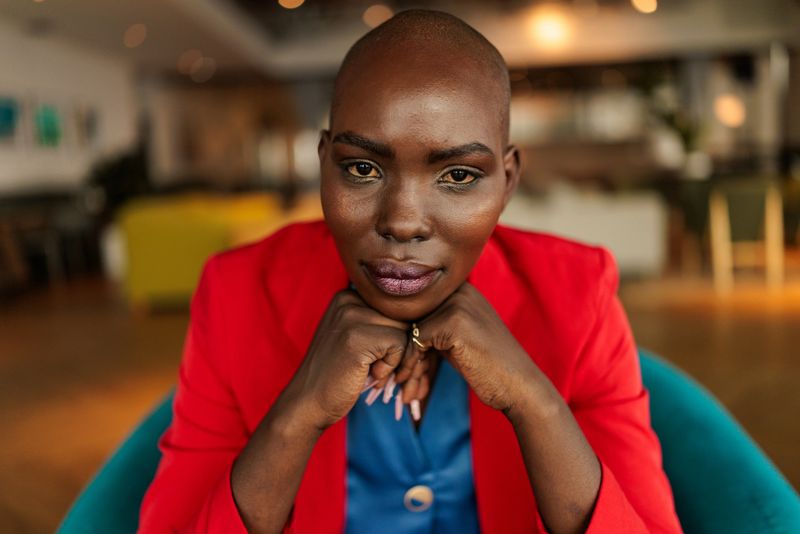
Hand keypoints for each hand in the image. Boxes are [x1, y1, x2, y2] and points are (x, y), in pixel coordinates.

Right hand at [284, 289, 408, 429]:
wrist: (307, 403)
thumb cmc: (337, 374)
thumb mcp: (354, 337)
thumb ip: (378, 321)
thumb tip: (422, 313)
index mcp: (347, 295)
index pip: (395, 307)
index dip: (395, 335)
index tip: (378, 357)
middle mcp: (348, 299)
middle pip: (402, 317)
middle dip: (399, 347)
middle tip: (378, 368)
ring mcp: (351, 316)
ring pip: (404, 330)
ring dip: (395, 358)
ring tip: (372, 371)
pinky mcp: (357, 337)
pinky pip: (399, 345)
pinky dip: (391, 366)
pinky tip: (371, 375)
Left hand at [411, 282, 543, 417]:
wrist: (520, 387)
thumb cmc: (488, 367)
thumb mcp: (458, 338)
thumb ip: (435, 325)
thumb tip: (398, 326)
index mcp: (463, 289)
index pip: (420, 307)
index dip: (409, 337)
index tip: (404, 365)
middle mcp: (461, 290)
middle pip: (413, 317)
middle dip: (405, 349)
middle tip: (401, 379)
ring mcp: (458, 303)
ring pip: (412, 329)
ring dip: (407, 360)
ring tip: (405, 385)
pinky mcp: (454, 322)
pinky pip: (416, 341)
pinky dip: (411, 364)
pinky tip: (413, 382)